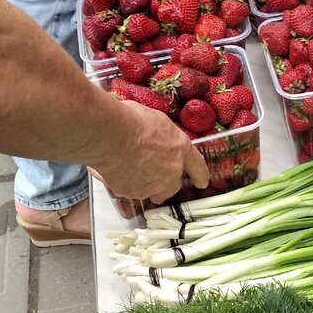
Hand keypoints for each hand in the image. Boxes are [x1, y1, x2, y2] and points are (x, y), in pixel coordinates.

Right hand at [92, 103, 209, 205]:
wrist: (110, 135)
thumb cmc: (131, 120)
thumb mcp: (156, 120)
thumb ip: (162, 135)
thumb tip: (156, 135)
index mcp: (181, 149)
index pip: (198, 167)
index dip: (200, 176)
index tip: (202, 182)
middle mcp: (171, 172)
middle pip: (173, 187)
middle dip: (165, 184)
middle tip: (152, 174)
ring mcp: (152, 186)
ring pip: (151, 192)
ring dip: (143, 185)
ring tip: (129, 171)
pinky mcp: (132, 193)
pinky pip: (128, 191)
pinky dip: (122, 184)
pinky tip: (112, 171)